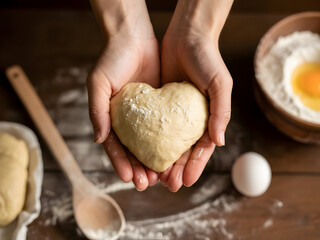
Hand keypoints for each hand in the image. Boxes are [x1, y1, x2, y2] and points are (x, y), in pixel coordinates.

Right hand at [87, 0, 159, 190]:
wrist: (134, 37)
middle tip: (148, 183)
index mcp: (111, 118)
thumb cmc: (112, 59)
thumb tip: (99, 139)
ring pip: (151, 144)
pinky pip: (166, 128)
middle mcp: (129, 120)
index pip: (115, 147)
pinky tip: (175, 156)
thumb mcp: (99, 83)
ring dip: (155, 162)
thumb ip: (96, 111)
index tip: (129, 178)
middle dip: (140, 169)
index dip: (121, 163)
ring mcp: (146, 115)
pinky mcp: (161, 107)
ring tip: (162, 177)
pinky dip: (168, 143)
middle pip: (134, 151)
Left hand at [160, 0, 232, 191]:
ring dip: (161, 160)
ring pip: (166, 143)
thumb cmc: (208, 59)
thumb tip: (219, 142)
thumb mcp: (220, 85)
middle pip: (183, 150)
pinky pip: (152, 127)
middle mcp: (190, 119)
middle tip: (167, 185)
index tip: (184, 182)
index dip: (195, 166)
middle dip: (176, 169)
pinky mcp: (158, 104)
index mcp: (207, 118)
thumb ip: (221, 113)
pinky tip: (143, 154)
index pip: (201, 149)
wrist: (186, 36)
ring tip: (153, 177)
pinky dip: (149, 142)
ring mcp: (173, 113)